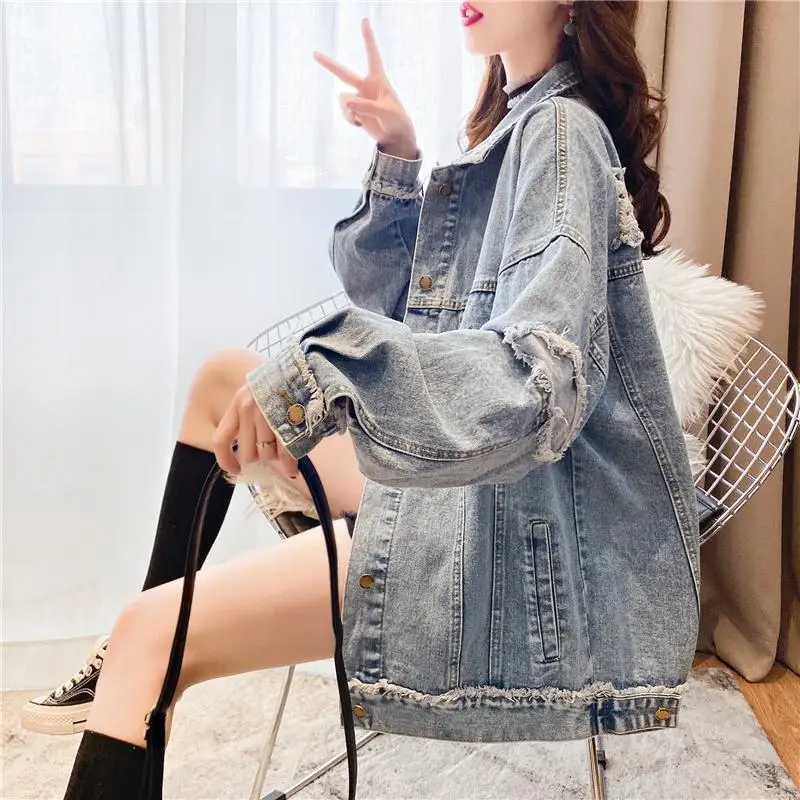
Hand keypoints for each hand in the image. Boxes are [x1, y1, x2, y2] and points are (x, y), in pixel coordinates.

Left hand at [212, 384, 297, 479]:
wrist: (309, 369)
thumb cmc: (283, 384)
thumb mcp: (257, 393)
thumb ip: (247, 417)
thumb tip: (243, 451)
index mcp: (238, 402)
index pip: (220, 440)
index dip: (226, 461)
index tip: (235, 470)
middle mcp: (250, 408)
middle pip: (246, 453)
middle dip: (257, 459)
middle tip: (269, 453)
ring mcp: (270, 415)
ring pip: (266, 455)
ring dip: (274, 458)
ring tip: (283, 451)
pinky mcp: (290, 422)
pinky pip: (285, 454)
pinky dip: (288, 466)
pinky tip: (291, 471)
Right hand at [313, 18, 416, 159]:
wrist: (396, 138)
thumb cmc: (397, 120)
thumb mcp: (385, 113)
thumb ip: (367, 107)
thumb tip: (348, 102)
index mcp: (378, 80)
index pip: (372, 55)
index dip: (368, 38)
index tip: (365, 21)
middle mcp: (366, 86)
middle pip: (344, 73)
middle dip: (329, 64)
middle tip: (314, 53)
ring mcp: (359, 99)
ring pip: (343, 100)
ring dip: (348, 110)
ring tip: (359, 119)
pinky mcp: (356, 111)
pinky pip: (345, 112)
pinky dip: (350, 119)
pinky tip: (360, 124)